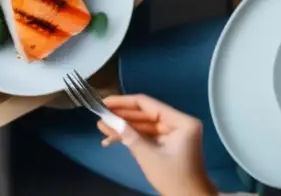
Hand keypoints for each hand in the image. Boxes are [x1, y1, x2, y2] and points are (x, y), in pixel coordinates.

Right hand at [97, 95, 218, 195]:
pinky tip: (112, 140)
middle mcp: (179, 123)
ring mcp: (174, 133)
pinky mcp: (169, 143)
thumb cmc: (173, 179)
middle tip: (100, 116)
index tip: (103, 102)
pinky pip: (148, 135)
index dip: (122, 102)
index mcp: (180, 121)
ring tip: (102, 128)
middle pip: (144, 114)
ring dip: (124, 128)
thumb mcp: (147, 155)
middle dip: (121, 117)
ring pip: (144, 124)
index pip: (146, 104)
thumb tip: (106, 120)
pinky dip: (132, 137)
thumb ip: (127, 134)